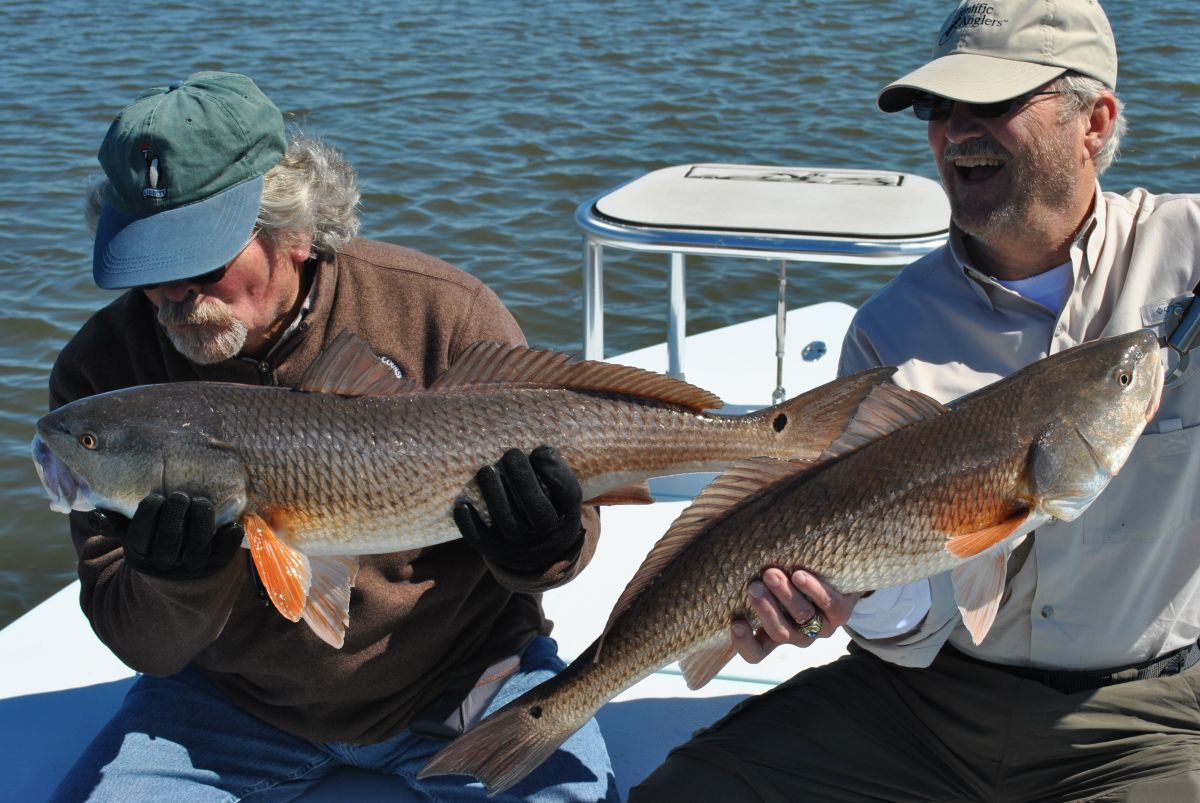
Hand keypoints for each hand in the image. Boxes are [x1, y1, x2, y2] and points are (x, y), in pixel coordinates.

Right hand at [88, 492, 243, 578]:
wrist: (176, 578)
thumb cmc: (151, 542)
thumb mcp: (129, 536)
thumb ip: (115, 524)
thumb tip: (94, 515)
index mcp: (140, 555)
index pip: (141, 536)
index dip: (148, 514)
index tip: (155, 498)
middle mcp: (166, 563)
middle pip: (170, 537)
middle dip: (175, 512)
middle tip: (180, 496)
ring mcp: (192, 566)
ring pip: (198, 544)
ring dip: (201, 520)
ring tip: (200, 502)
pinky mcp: (215, 565)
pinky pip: (224, 554)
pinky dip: (229, 538)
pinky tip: (231, 524)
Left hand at [454, 446, 584, 573]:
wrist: (543, 554)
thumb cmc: (550, 507)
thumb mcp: (562, 494)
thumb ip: (555, 473)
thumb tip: (540, 450)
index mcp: (568, 515)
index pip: (567, 494)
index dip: (554, 471)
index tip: (539, 450)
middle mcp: (548, 534)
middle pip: (537, 508)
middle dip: (522, 478)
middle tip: (511, 454)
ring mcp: (523, 547)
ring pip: (509, 524)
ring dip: (495, 495)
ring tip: (486, 471)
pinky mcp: (500, 553)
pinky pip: (483, 542)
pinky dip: (470, 525)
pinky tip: (462, 506)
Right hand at [731, 568, 863, 663]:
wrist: (836, 570)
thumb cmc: (789, 572)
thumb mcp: (764, 582)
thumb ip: (742, 579)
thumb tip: (705, 554)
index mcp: (773, 634)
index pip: (756, 653)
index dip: (744, 643)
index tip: (733, 622)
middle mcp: (796, 635)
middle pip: (779, 634)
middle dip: (764, 610)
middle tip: (753, 587)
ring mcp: (820, 626)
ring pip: (801, 617)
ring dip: (785, 596)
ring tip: (771, 573)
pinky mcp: (841, 612)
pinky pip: (828, 605)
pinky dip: (813, 590)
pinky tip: (800, 575)